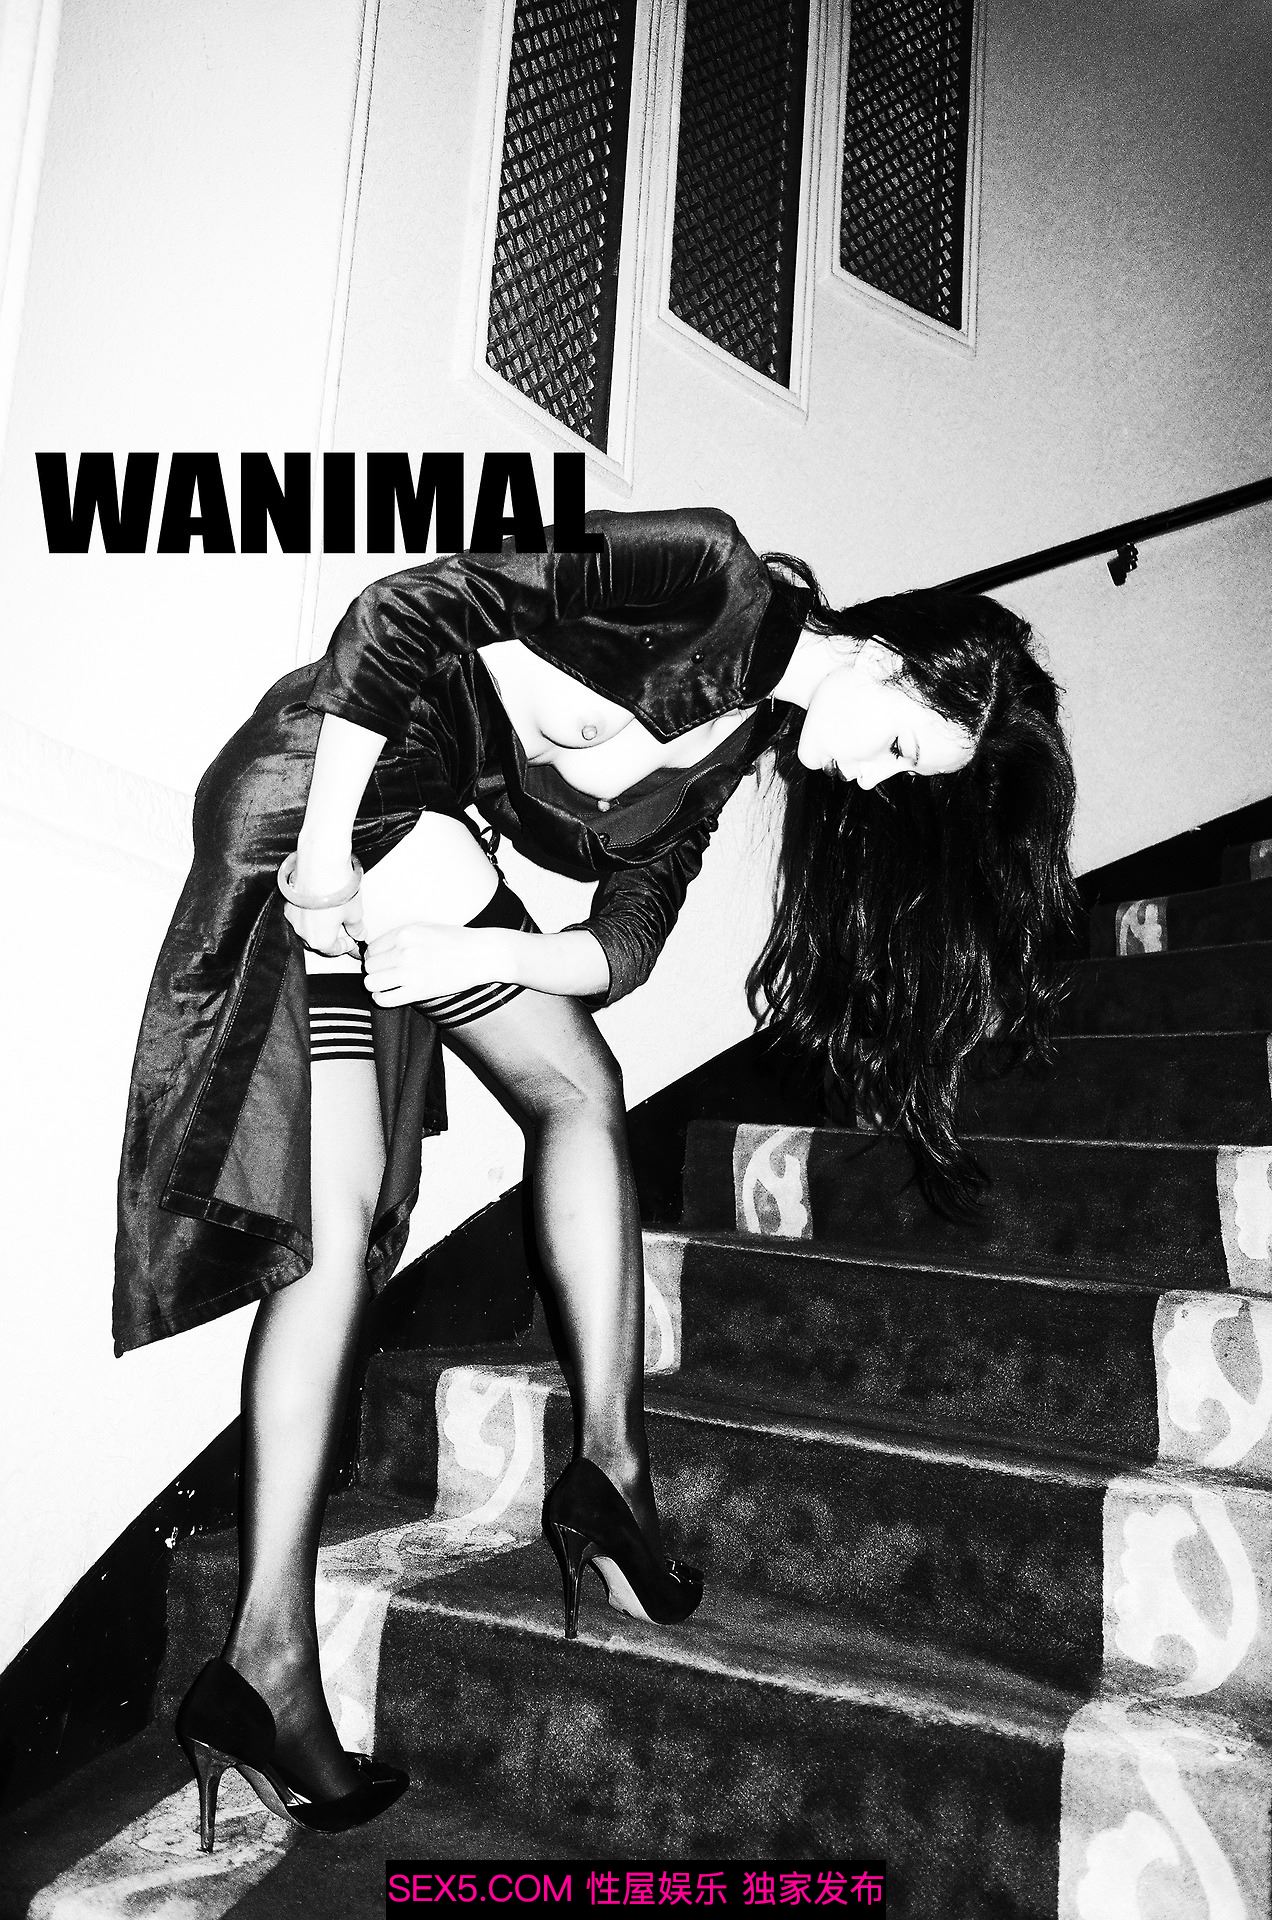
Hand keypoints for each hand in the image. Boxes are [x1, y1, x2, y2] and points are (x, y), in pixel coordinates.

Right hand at [282, 896, 361, 956]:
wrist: (320, 864)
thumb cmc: (337, 889)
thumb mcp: (355, 912)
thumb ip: (356, 927)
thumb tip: (359, 933)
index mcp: (319, 941)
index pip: (334, 950)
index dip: (347, 945)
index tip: (354, 940)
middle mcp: (302, 932)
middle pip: (319, 940)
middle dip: (333, 935)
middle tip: (346, 928)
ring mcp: (293, 917)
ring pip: (308, 927)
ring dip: (321, 924)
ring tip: (335, 912)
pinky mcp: (288, 901)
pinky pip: (301, 913)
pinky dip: (312, 912)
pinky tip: (322, 902)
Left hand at [362, 923, 507, 1006]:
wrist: (481, 954)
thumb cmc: (456, 941)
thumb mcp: (425, 928)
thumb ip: (400, 937)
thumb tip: (377, 949)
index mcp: (404, 933)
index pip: (371, 948)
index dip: (375, 958)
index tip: (384, 963)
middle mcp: (404, 951)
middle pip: (369, 966)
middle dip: (376, 972)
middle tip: (388, 975)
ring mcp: (410, 971)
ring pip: (371, 982)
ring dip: (377, 986)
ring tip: (389, 985)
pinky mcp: (419, 991)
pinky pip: (384, 999)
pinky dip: (383, 999)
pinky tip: (393, 995)